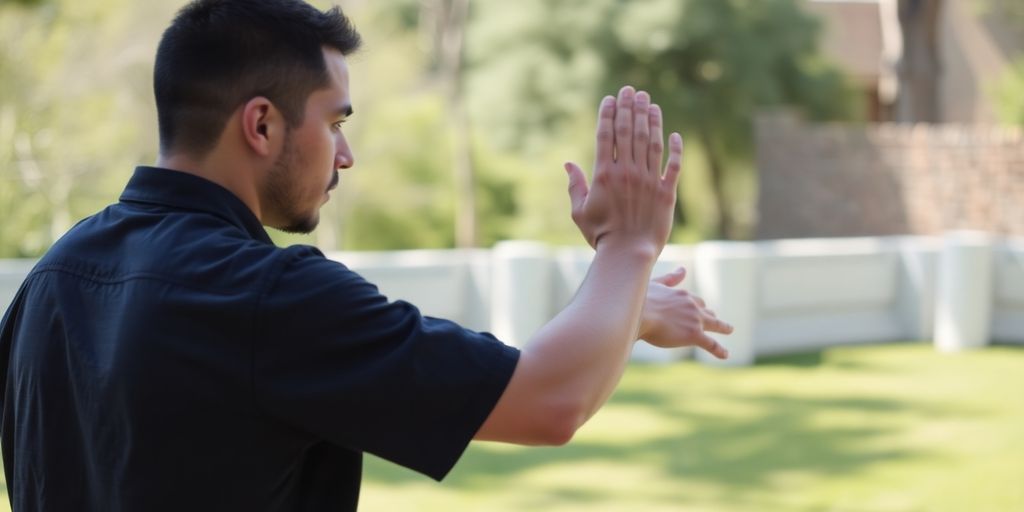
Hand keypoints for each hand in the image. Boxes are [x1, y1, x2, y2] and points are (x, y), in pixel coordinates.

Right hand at [565, 86, 681, 254]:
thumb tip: (568, 164)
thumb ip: (575, 185)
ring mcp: (649, 180)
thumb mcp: (579, 211)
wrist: (628, 254)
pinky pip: (673, 165)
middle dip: (629, 107)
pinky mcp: (666, 192)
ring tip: (649, 101)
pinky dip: (675, 148)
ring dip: (650, 119)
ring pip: (651, 142)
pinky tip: (674, 133)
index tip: (611, 98)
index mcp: (604, 174)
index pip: (606, 135)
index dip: (608, 113)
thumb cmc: (600, 235)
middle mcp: (627, 172)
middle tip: (632, 90)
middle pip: (629, 131)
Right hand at [639, 266, 732, 358]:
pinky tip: (725, 355)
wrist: (636, 314)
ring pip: (715, 324)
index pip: (694, 300)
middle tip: (714, 319)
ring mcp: (695, 320)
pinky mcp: (694, 335)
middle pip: (706, 310)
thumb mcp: (655, 284)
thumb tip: (683, 270)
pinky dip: (719, 350)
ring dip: (723, 327)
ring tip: (729, 329)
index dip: (696, 305)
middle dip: (709, 315)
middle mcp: (691, 305)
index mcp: (681, 294)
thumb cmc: (638, 300)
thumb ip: (670, 279)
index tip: (699, 308)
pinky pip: (711, 344)